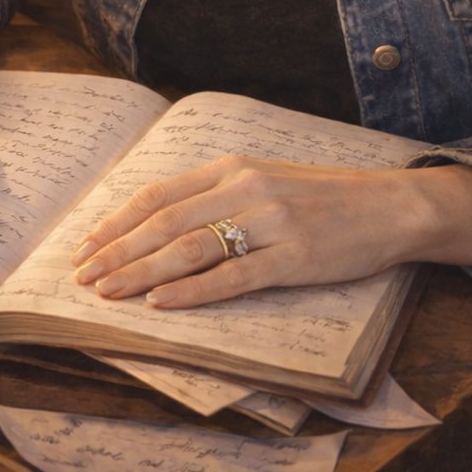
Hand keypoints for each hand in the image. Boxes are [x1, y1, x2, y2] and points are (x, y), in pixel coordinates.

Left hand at [72, 154, 428, 308]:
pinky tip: (162, 303)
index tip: (84, 247)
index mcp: (231, 168)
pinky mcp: (294, 258)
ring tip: (109, 292)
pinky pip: (232, 276)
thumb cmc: (320, 197)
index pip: (158, 195)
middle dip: (117, 251)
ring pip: (190, 249)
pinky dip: (192, 291)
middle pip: (164, 223)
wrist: (388, 205)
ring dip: (142, 272)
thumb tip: (157, 223)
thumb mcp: (262, 180)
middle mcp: (244, 188)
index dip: (116, 222)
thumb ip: (215, 196)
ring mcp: (269, 222)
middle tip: (82, 277)